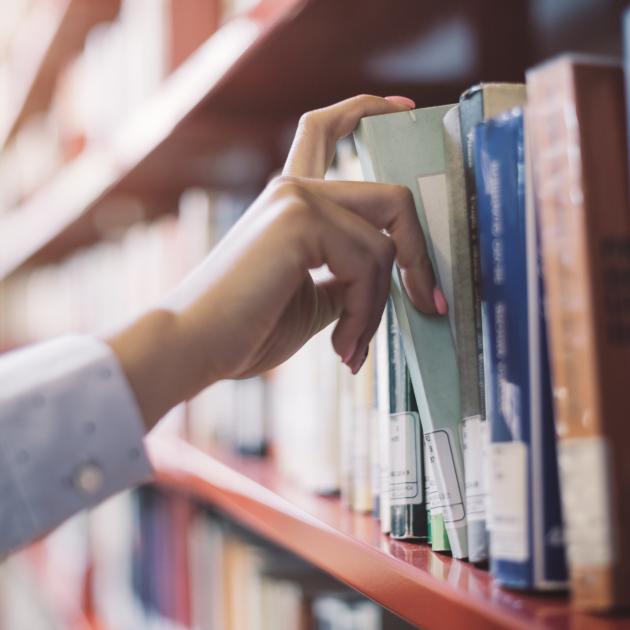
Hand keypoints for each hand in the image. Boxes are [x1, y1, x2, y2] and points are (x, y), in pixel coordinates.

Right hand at [108, 95, 442, 428]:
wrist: (193, 347)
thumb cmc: (245, 330)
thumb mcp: (313, 300)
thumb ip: (348, 279)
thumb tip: (392, 282)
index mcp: (290, 201)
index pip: (326, 129)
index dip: (367, 110)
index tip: (403, 108)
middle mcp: (294, 188)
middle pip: (391, 198)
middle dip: (419, 255)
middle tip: (428, 302)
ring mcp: (296, 198)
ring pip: (385, 243)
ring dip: (379, 306)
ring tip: (352, 346)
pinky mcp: (299, 219)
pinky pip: (369, 263)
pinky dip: (366, 312)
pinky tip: (342, 345)